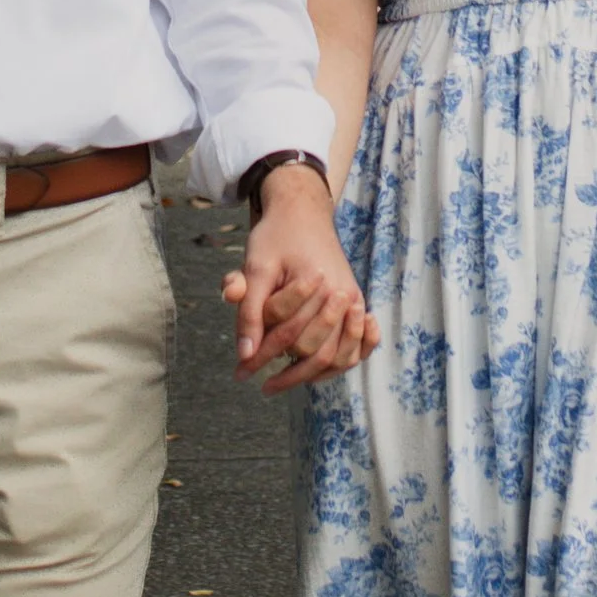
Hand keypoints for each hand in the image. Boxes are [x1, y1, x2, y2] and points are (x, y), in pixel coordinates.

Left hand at [222, 168, 378, 391]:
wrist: (304, 213)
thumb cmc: (276, 237)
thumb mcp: (255, 267)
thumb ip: (250, 310)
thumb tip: (244, 354)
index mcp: (316, 283)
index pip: (287, 334)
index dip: (260, 356)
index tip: (239, 372)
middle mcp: (342, 294)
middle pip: (314, 350)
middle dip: (284, 371)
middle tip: (255, 379)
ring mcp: (354, 301)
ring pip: (339, 356)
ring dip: (310, 376)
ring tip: (279, 382)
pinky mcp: (356, 303)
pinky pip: (357, 346)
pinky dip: (340, 363)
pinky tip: (316, 373)